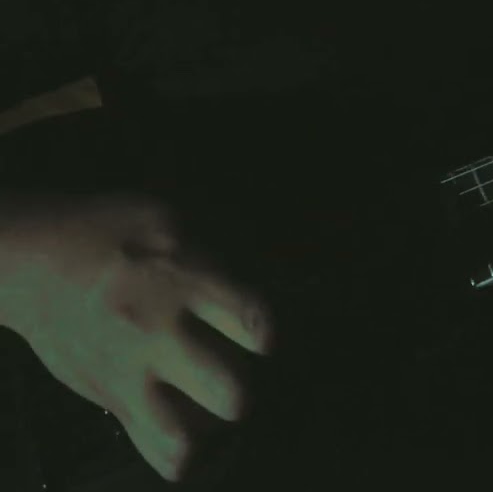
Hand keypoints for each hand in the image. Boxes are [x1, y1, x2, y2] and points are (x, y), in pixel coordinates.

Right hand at [1, 193, 273, 481]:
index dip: (266, 333)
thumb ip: (224, 250)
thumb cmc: (115, 234)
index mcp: (179, 280)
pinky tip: (193, 436)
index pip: (249, 320)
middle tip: (238, 374)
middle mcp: (155, 332)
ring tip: (214, 405)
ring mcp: (129, 373)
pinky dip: (181, 451)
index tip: (261, 335)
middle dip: (243, 388)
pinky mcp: (110, 398)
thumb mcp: (172, 218)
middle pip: (227, 391)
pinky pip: (153, 446)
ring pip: (188, 433)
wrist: (36, 262)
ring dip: (212, 423)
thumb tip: (280, 274)